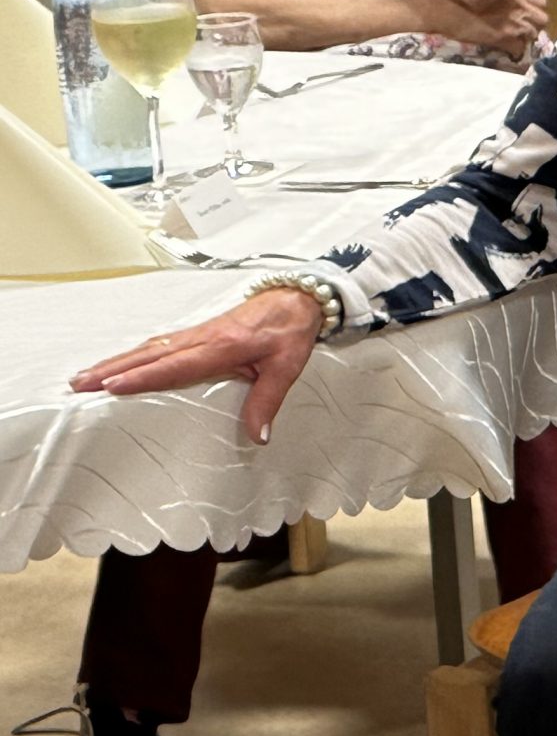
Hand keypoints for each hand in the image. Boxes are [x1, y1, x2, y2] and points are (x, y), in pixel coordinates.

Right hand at [70, 288, 328, 443]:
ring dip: (115, 361)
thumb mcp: (287, 368)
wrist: (297, 299)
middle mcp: (202, 338)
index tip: (112, 386)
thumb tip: (257, 436)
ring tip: (84, 376)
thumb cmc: (290, 331)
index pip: (175, 364)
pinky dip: (133, 354)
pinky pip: (158, 344)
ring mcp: (196, 333)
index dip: (143, 376)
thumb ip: (267, 401)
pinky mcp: (197, 333)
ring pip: (148, 348)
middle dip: (112, 370)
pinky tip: (117, 363)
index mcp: (222, 347)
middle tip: (79, 384)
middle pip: (149, 355)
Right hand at [433, 0, 547, 56]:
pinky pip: (519, 49)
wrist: (444, 8)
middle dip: (534, 23)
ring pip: (534, 34)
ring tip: (513, 37)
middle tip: (522, 25)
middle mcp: (520, 6)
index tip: (526, 11)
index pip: (542, 1)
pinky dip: (514, 50)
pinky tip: (506, 48)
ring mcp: (514, 23)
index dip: (535, 8)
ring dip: (525, 36)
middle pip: (543, 19)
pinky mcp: (504, 39)